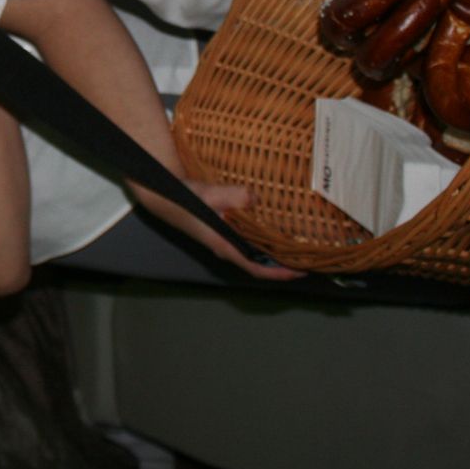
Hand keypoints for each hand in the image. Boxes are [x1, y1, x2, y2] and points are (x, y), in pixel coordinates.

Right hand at [130, 180, 304, 282]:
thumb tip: (255, 198)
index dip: (280, 273)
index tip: (301, 271)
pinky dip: (262, 240)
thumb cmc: (185, 200)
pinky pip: (247, 242)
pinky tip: (270, 227)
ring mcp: (223, 241)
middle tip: (305, 255)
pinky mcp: (221, 232)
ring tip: (293, 242)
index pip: (257, 268)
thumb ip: (234, 196)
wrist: (164, 197)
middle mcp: (226, 248)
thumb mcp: (211, 195)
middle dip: (281, 262)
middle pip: (259, 262)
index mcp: (225, 246)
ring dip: (272, 251)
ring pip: (253, 253)